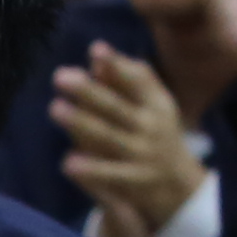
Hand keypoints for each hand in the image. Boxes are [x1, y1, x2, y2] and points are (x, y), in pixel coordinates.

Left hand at [53, 43, 200, 236]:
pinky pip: (110, 174)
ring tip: (55, 108)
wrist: (181, 186)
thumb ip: (125, 78)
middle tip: (59, 77)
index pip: (137, 79)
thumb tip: (96, 50)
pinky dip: (91, 169)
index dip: (117, 65)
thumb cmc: (157, 133)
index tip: (95, 50)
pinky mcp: (135, 181)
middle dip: (89, 91)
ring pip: (109, 137)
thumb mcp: (151, 104)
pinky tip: (68, 162)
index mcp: (156, 102)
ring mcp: (143, 154)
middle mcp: (151, 126)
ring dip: (82, 123)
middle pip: (117, 106)